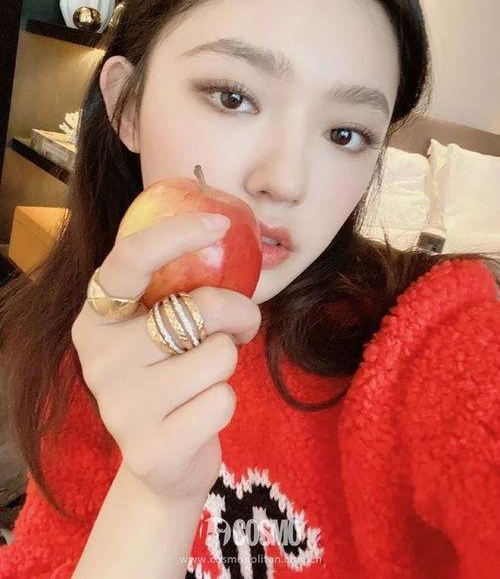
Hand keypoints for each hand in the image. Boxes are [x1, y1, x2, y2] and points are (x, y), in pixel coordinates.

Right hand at [71, 212, 260, 502]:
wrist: (161, 461)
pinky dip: (226, 404)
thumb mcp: (163, 327)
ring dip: (229, 363)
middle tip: (241, 324)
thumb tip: (224, 232)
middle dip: (238, 312)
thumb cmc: (172, 375)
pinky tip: (200, 416)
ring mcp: (119, 408)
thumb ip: (178, 288)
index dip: (177, 233)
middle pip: (199, 308)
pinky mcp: (150, 449)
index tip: (219, 223)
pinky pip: (222, 402)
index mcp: (97, 317)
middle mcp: (98, 358)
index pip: (130, 259)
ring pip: (218, 356)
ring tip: (208, 377)